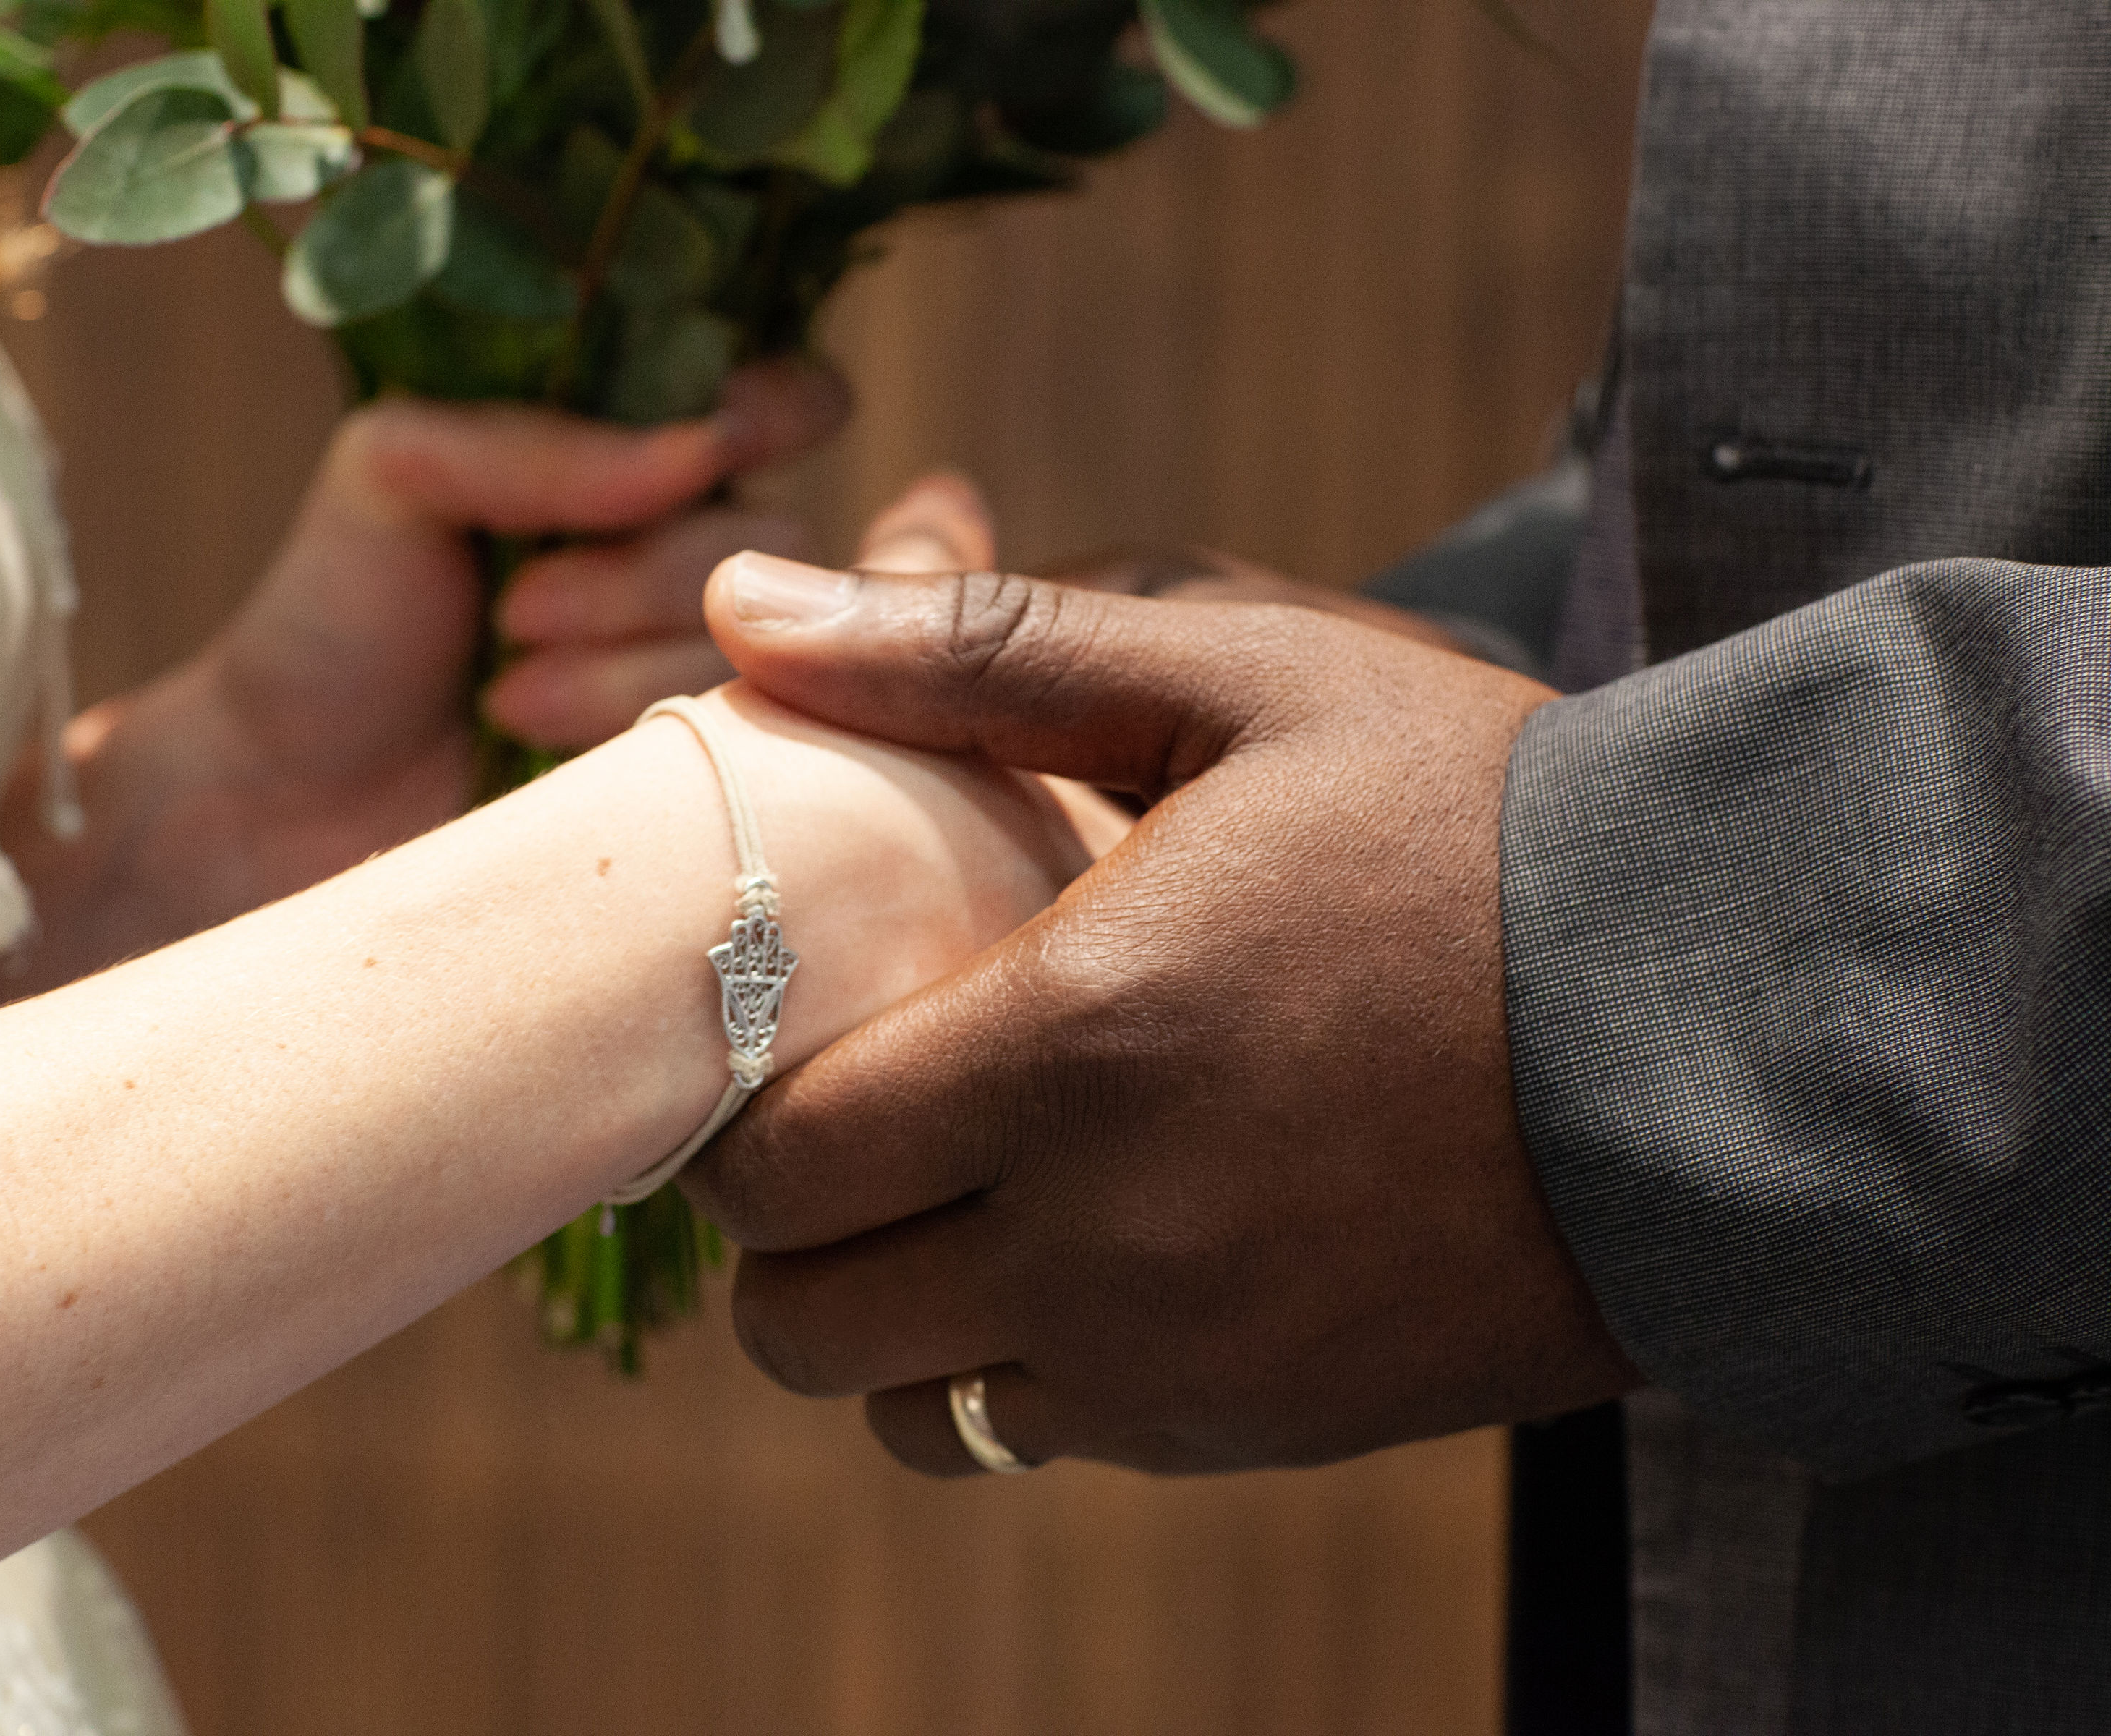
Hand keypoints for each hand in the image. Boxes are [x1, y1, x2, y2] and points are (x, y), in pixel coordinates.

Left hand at [0, 360, 843, 994]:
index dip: (775, 410)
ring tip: (504, 690)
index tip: (707, 443)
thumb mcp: (398, 472)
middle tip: (515, 606)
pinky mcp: (709, 783)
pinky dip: (624, 720)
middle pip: (779, 534)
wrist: (281, 802)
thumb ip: (538, 441)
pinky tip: (530, 731)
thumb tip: (701, 452)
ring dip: (620, 658)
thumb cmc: (335, 622)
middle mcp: (699, 563)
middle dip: (642, 570)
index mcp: (640, 458)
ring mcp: (716, 679)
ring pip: (761, 641)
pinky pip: (745, 736)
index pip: (792, 402)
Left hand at [677, 481, 1639, 1474]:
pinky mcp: (1254, 1425)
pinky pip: (1041, 1442)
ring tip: (949, 1197)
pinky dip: (1010, 1370)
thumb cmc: (1475, 823)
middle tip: (843, 1121)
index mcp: (1075, 1044)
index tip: (783, 1037)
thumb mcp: (1241, 676)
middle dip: (787, 1227)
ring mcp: (1182, 1359)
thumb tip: (737, 609)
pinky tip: (1076, 1253)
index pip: (774, 1160)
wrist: (1721, 1022)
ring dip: (887, 1316)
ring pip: (906, 1410)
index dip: (738, 1105)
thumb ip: (970, 651)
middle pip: (807, 1317)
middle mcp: (1107, 1239)